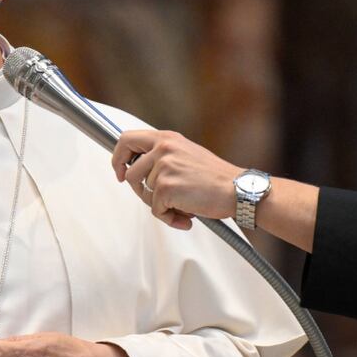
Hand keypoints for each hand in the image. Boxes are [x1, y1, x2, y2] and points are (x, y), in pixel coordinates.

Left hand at [112, 130, 241, 229]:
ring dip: (160, 205)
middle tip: (153, 198)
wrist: (239, 190)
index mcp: (166, 139)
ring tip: (183, 205)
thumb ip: (162, 155)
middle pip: (129, 173)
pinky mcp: (166, 188)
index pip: (126, 140)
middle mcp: (163, 149)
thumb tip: (137, 167)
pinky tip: (187, 217)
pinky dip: (169, 217)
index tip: (120, 171)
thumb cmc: (216, 177)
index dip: (118, 158)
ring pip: (144, 194)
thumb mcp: (186, 153)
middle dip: (138, 190)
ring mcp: (163, 168)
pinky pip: (156, 210)